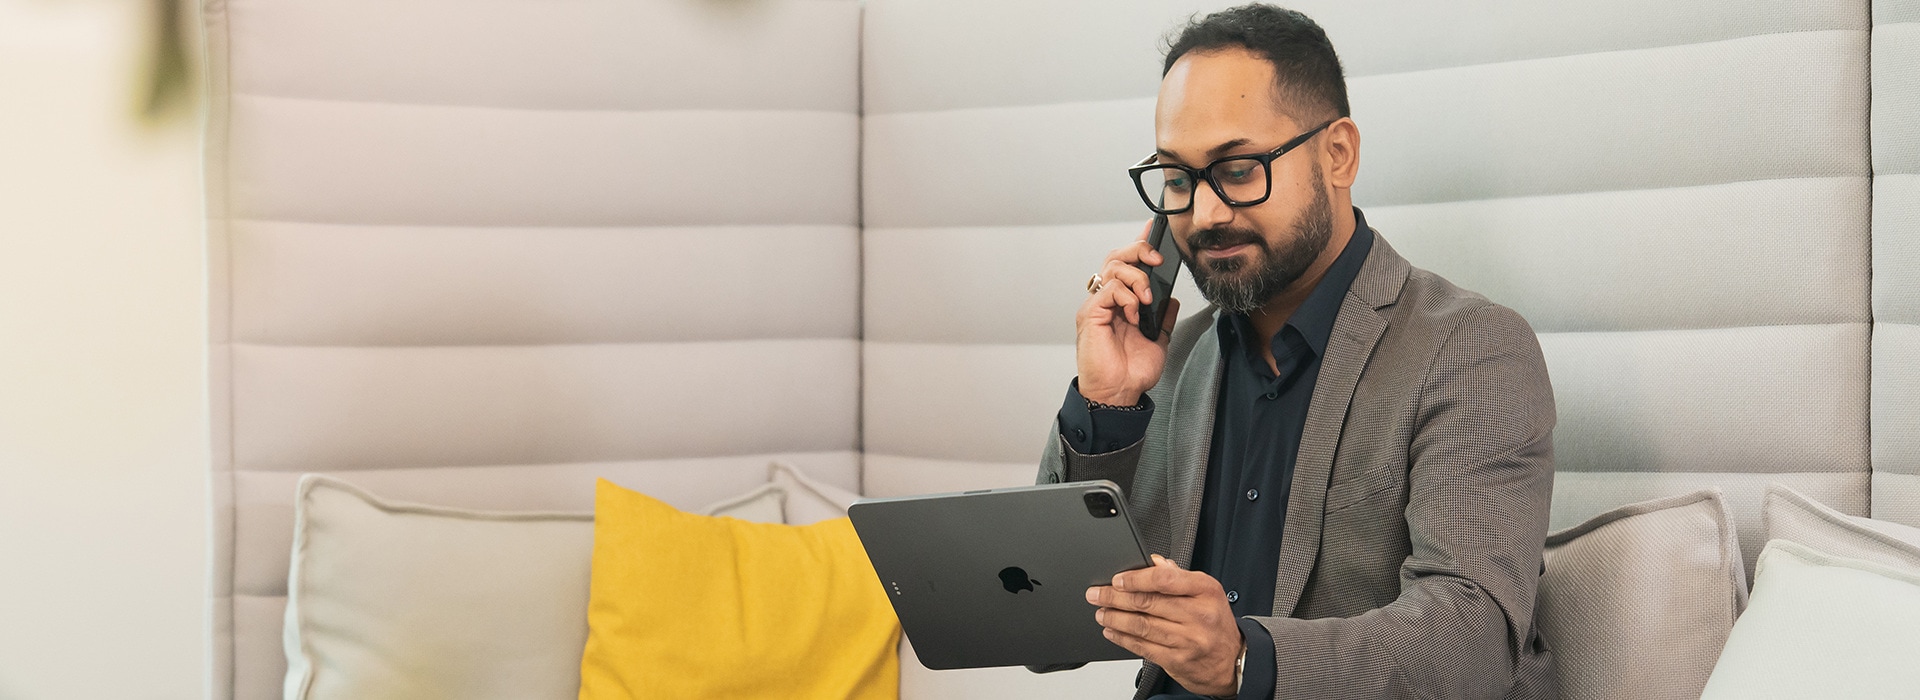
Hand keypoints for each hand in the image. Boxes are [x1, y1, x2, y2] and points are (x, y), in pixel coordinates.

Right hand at [1076, 221, 1181, 405]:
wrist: (1120, 393)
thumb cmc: (1132, 371)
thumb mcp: (1159, 340)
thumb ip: (1163, 317)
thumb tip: (1172, 298)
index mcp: (1121, 302)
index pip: (1128, 264)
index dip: (1140, 244)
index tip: (1155, 231)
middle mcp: (1106, 299)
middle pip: (1116, 257)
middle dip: (1139, 251)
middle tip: (1157, 261)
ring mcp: (1096, 305)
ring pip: (1112, 267)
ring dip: (1136, 277)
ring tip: (1147, 298)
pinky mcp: (1090, 314)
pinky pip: (1108, 289)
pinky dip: (1126, 297)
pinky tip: (1136, 314)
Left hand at [1087, 554, 1242, 695]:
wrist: (1232, 660)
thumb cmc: (1216, 622)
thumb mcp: (1206, 591)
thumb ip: (1178, 576)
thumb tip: (1152, 562)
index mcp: (1205, 591)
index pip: (1164, 580)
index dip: (1135, 578)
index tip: (1116, 580)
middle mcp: (1198, 615)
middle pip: (1147, 602)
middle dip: (1115, 598)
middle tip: (1097, 594)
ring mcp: (1188, 640)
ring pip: (1142, 626)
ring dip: (1115, 618)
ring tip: (1101, 613)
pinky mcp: (1178, 660)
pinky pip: (1144, 647)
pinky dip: (1123, 638)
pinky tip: (1112, 631)